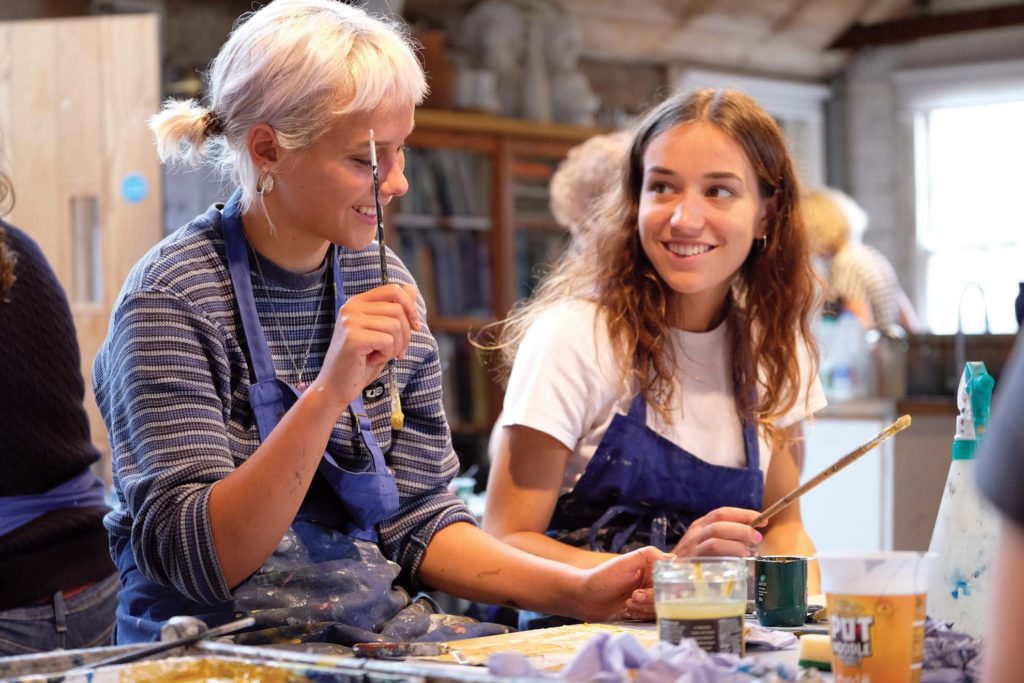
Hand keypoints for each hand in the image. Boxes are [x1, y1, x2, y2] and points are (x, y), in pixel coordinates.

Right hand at [312, 283, 419, 409]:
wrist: (336, 386)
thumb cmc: (360, 362)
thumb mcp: (382, 333)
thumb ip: (394, 310)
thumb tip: (412, 288)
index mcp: (357, 302)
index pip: (393, 290)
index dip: (410, 307)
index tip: (415, 327)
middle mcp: (351, 307)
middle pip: (398, 310)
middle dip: (405, 335)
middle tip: (396, 352)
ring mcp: (350, 321)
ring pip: (395, 325)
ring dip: (395, 347)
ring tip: (381, 356)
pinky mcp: (353, 337)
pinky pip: (387, 340)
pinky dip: (386, 354)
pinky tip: (372, 360)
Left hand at [573, 546, 670, 621]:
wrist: (584, 598)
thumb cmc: (602, 578)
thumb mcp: (624, 563)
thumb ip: (648, 555)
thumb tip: (672, 559)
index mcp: (651, 568)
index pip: (672, 576)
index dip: (667, 584)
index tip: (654, 588)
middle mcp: (651, 583)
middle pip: (668, 595)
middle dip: (651, 598)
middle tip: (634, 596)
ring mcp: (647, 599)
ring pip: (660, 608)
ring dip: (644, 607)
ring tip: (628, 603)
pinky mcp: (641, 613)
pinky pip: (651, 618)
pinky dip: (640, 615)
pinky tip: (627, 610)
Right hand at [671, 507, 762, 557]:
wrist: (667, 579)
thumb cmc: (693, 565)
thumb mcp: (707, 548)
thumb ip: (725, 541)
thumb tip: (752, 538)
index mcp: (700, 525)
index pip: (723, 512)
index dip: (744, 513)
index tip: (762, 519)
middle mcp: (696, 531)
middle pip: (720, 518)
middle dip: (743, 524)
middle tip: (758, 537)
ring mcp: (692, 543)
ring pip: (717, 531)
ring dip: (738, 536)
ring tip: (750, 548)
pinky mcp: (691, 557)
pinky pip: (713, 547)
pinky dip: (730, 549)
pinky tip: (741, 557)